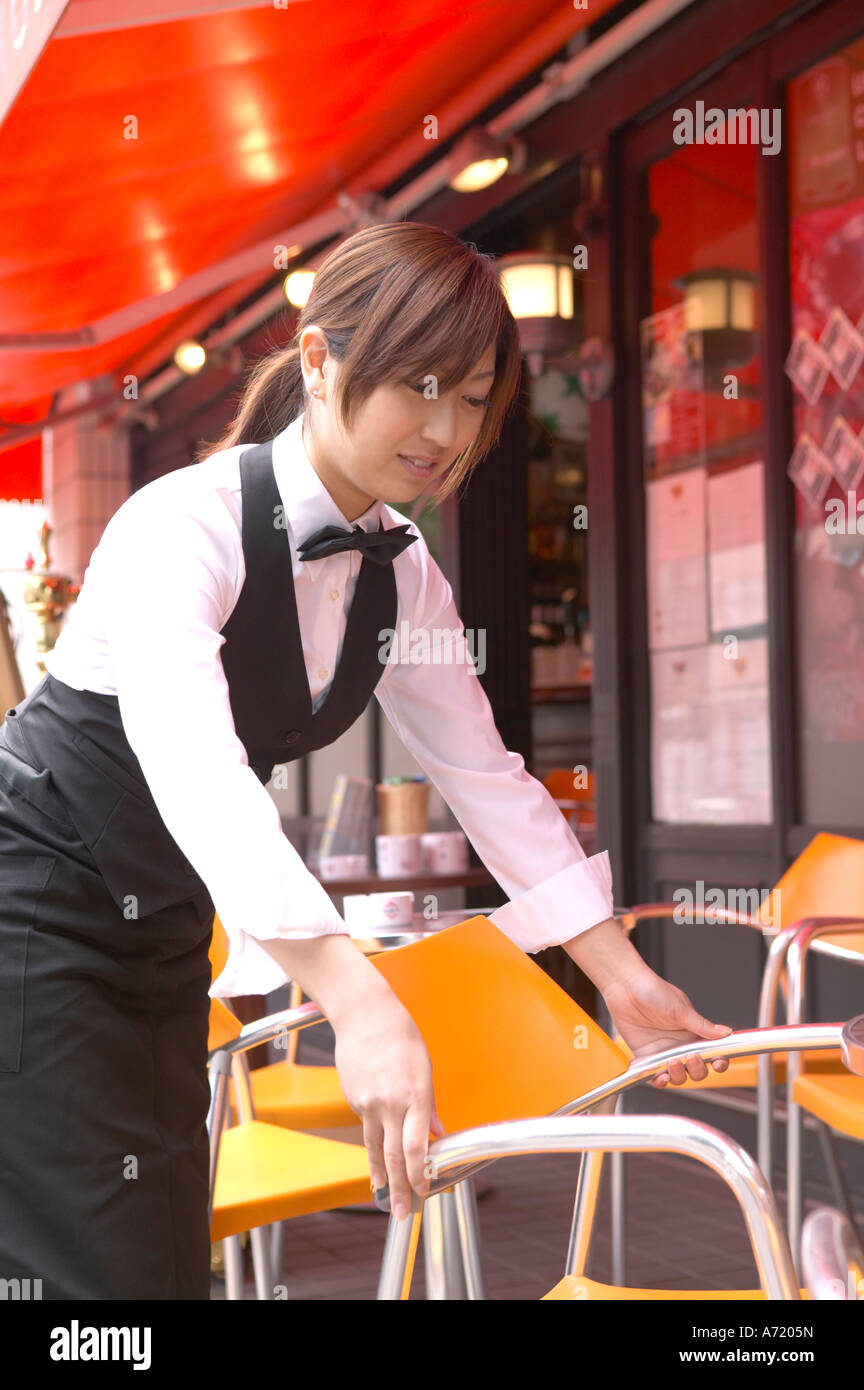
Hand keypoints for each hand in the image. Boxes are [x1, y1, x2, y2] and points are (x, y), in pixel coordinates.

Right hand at [332, 993, 444, 1219]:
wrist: (365, 1015)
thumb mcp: (425, 1069)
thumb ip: (430, 1106)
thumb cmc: (400, 1036)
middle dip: (400, 1187)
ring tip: (384, 1194)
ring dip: (381, 1174)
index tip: (424, 1189)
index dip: (419, 1173)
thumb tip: (438, 1132)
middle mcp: (391, 1103)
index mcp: (416, 1095)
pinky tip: (376, 1150)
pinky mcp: (354, 1099)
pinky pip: (367, 1125)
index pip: (416, 1145)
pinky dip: (374, 1140)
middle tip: (404, 1211)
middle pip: (394, 1155)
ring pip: (375, 1147)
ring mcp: (369, 1102)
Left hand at [604, 969, 732, 1087]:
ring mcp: (664, 1052)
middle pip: (697, 1070)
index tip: (717, 1063)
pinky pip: (656, 1076)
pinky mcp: (647, 1057)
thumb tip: (725, 1033)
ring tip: (672, 1062)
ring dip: (679, 1075)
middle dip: (697, 1069)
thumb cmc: (653, 991)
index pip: (713, 1053)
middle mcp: (681, 1045)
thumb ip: (701, 1025)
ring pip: (679, 1077)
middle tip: (690, 1057)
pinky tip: (661, 1075)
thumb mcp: (680, 1009)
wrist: (625, 988)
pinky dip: (660, 1080)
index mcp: (694, 1033)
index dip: (718, 1062)